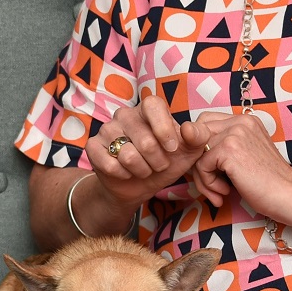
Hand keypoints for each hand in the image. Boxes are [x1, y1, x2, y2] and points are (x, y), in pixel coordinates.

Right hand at [91, 97, 224, 209]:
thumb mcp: (188, 151)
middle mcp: (125, 114)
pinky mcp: (93, 146)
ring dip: (142, 170)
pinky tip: (126, 173)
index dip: (165, 130)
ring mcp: (106, 129)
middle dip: (158, 162)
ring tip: (143, 169)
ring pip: (128, 156)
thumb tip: (188, 128)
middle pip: (146, 141)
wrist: (140, 185)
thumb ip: (198, 137)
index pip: (153, 105)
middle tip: (158, 164)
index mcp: (148, 109)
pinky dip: (123, 175)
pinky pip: (110, 165)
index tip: (172, 148)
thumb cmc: (165, 161)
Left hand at [188, 111, 291, 217]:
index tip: (213, 171)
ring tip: (219, 191)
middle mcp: (240, 121)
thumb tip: (185, 148)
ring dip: (203, 177)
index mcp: (244, 121)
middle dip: (197, 163)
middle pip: (195, 135)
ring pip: (196, 152)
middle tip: (212, 184)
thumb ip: (219, 148)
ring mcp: (235, 133)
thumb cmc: (266, 183)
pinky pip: (201, 166)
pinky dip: (208, 183)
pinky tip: (224, 192)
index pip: (204, 124)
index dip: (201, 148)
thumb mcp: (241, 158)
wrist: (289, 196)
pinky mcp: (229, 149)